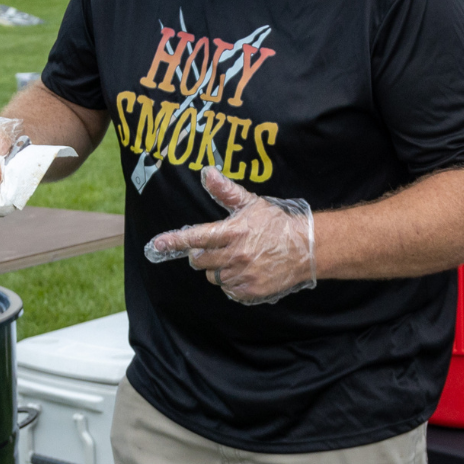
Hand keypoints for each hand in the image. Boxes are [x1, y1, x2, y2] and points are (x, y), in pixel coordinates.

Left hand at [141, 168, 316, 304]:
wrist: (306, 248)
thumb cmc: (276, 224)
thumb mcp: (251, 204)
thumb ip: (225, 191)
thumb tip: (207, 173)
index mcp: (232, 232)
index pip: (195, 237)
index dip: (173, 241)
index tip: (157, 245)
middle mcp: (234, 255)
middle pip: (199, 261)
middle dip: (202, 255)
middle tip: (216, 248)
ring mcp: (242, 274)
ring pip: (213, 277)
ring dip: (218, 270)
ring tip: (235, 259)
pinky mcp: (250, 291)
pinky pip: (228, 290)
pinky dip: (232, 283)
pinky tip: (244, 272)